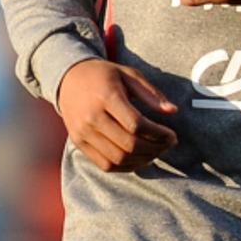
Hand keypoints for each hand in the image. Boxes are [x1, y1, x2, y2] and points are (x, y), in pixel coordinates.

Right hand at [58, 59, 177, 171]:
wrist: (68, 78)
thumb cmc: (103, 75)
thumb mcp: (128, 74)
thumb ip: (150, 93)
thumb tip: (173, 111)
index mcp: (105, 96)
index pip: (136, 124)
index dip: (159, 134)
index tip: (172, 135)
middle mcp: (91, 116)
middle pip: (129, 144)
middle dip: (155, 148)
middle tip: (167, 144)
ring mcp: (83, 132)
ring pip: (119, 158)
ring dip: (143, 160)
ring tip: (155, 151)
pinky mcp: (79, 142)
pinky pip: (106, 165)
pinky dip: (126, 166)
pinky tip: (138, 158)